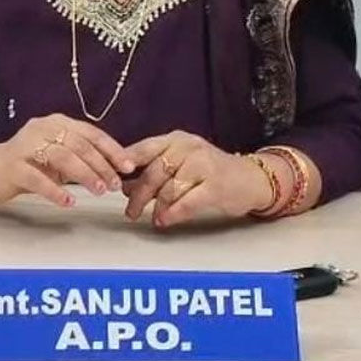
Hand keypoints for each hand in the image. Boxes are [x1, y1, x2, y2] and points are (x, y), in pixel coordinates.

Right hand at [0, 115, 134, 206]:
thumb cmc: (29, 163)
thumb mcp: (58, 156)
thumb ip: (82, 158)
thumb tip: (118, 170)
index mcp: (57, 123)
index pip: (91, 133)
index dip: (112, 149)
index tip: (129, 166)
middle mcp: (42, 128)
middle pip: (79, 145)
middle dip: (101, 165)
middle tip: (115, 184)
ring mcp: (26, 146)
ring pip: (62, 158)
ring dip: (84, 175)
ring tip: (99, 191)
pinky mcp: (12, 166)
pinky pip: (37, 179)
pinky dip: (55, 190)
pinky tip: (68, 201)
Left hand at [122, 131, 273, 227]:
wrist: (251, 179)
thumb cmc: (211, 173)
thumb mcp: (182, 163)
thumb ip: (155, 171)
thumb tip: (124, 186)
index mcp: (176, 140)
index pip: (144, 148)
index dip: (125, 164)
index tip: (109, 178)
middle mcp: (189, 147)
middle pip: (153, 172)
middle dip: (138, 194)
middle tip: (130, 211)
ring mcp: (203, 165)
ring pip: (168, 188)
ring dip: (156, 207)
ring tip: (152, 217)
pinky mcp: (215, 185)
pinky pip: (186, 202)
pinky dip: (172, 213)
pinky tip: (164, 220)